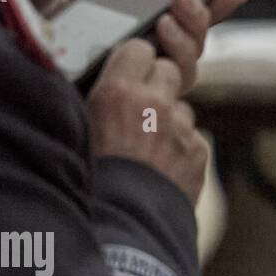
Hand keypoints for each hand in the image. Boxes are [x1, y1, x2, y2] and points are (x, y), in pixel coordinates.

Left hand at [47, 0, 249, 93]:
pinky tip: (160, 36)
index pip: (190, 21)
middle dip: (203, 14)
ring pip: (190, 63)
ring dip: (188, 35)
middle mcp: (151, 60)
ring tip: (170, 15)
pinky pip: (173, 83)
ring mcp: (146, 82)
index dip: (218, 4)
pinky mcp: (137, 98)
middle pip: (197, 41)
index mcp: (144, 33)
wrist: (19, 63)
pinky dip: (172, 56)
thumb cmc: (46, 32)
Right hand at [87, 40, 207, 202]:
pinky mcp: (199, 150)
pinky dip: (180, 148)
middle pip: (169, 70)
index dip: (135, 60)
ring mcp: (181, 127)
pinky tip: (161, 168)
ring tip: (146, 148)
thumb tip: (104, 85)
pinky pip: (191, 137)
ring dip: (169, 120)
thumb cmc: (87, 182)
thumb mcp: (76, 131)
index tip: (129, 72)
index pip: (139, 48)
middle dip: (158, 84)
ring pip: (181, 107)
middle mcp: (154, 104)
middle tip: (141, 107)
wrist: (121, 227)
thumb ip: (97, 101)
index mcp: (117, 94)